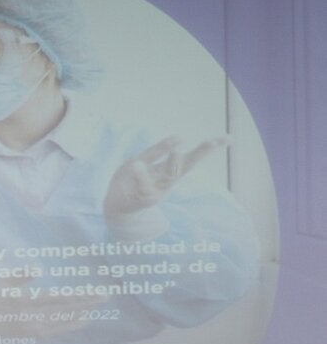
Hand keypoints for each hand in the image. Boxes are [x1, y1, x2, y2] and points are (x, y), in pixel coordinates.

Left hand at [105, 136, 226, 216]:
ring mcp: (156, 191)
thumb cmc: (131, 180)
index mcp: (169, 171)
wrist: (115, 206)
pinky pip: (142, 187)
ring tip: (177, 149)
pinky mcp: (140, 198)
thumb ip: (158, 150)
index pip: (192, 158)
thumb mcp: (144, 160)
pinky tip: (137, 164)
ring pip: (167, 178)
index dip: (209, 148)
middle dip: (198, 155)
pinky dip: (141, 176)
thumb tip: (181, 137)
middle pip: (185, 167)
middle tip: (211, 142)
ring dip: (172, 163)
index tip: (229, 138)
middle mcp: (167, 182)